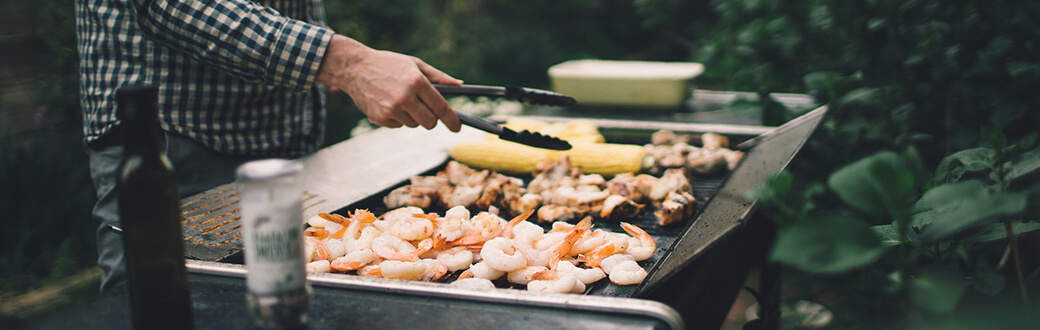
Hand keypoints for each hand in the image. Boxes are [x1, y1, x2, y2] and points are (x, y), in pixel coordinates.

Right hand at [316, 35, 461, 131]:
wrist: (354, 68)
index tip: (457, 127)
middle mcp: (405, 97)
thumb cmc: (388, 64)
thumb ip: (438, 76)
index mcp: (416, 82)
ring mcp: (391, 109)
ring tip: (401, 100)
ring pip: (414, 124)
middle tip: (426, 110)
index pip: (441, 107)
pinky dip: (398, 118)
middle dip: (432, 119)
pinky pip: (399, 126)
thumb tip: (459, 85)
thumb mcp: (414, 64)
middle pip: (430, 122)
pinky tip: (388, 103)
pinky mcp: (380, 118)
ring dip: (413, 117)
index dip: (452, 119)